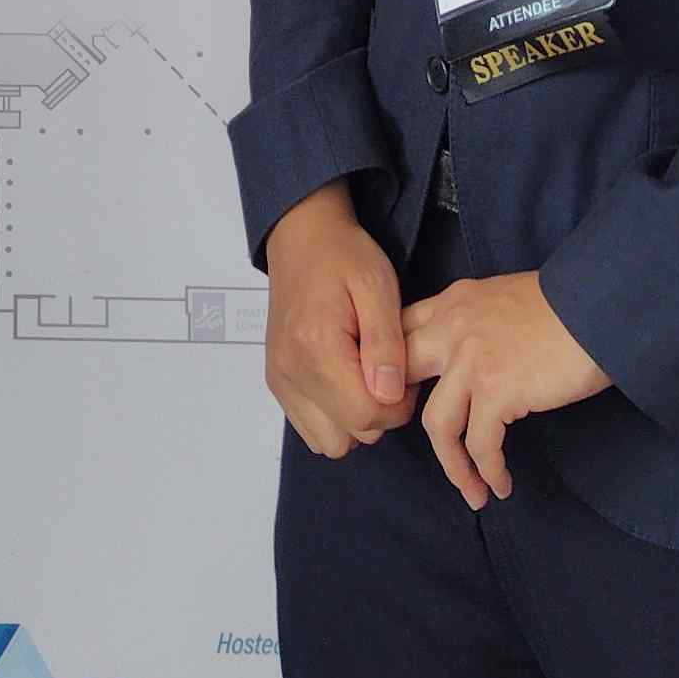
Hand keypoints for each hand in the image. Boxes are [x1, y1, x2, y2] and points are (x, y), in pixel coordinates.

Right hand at [263, 184, 410, 457]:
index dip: (398, 403)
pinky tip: (344, 380)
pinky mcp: (277, 382)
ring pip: (330, 442)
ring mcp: (279, 379)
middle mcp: (290, 371)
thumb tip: (390, 395)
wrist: (301, 236)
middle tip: (385, 369)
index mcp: (315, 346)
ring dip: (355, 419)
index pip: (367, 415)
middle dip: (379, 412)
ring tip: (365, 376)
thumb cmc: (344, 255)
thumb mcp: (377, 286)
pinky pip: (310, 429)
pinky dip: (333, 416)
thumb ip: (386, 343)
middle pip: (350, 435)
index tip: (402, 369)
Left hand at [400, 269, 610, 507]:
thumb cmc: (568, 304)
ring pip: (437, 425)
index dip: (392, 370)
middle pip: (400, 378)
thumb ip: (478, 320)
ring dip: (453, 466)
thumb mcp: (505, 296)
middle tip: (426, 447)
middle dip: (397, 417)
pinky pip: (480, 444)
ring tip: (473, 491)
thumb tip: (477, 358)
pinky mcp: (497, 389)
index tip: (405, 402)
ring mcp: (471, 360)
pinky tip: (500, 484)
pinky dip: (488, 471)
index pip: (399, 333)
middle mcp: (452, 328)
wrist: (601, 307)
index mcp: (453, 302)